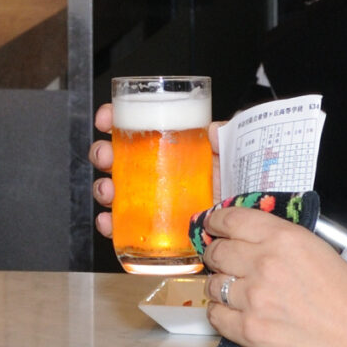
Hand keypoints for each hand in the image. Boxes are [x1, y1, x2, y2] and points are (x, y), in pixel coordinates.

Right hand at [88, 103, 229, 238]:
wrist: (245, 219)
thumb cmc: (235, 181)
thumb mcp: (232, 153)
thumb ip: (224, 138)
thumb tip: (214, 130)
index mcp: (168, 145)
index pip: (134, 126)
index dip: (114, 119)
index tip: (106, 118)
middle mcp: (154, 171)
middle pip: (115, 158)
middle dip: (102, 154)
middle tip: (106, 156)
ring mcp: (150, 200)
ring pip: (113, 191)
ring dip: (103, 189)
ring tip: (108, 191)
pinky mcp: (151, 228)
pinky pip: (122, 226)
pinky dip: (109, 224)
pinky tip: (108, 222)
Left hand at [201, 204, 346, 346]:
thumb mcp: (317, 250)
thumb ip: (279, 241)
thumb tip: (246, 239)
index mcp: (283, 238)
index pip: (232, 220)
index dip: (216, 222)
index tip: (213, 227)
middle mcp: (264, 263)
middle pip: (217, 252)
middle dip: (216, 256)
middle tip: (222, 262)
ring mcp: (254, 298)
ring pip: (213, 285)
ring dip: (220, 287)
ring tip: (236, 292)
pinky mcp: (250, 330)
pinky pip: (216, 316)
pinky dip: (221, 313)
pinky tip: (235, 313)